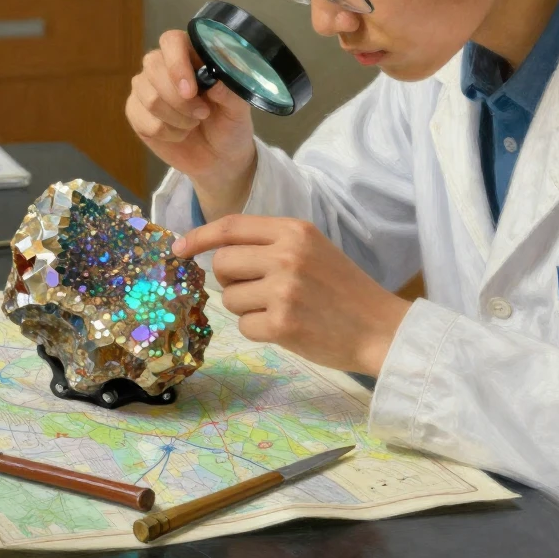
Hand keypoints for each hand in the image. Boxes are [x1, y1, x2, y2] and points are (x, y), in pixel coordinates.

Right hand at [125, 31, 256, 211]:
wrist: (218, 158)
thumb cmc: (230, 125)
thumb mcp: (239, 110)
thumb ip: (231, 93)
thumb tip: (216, 82)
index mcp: (191, 55)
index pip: (172, 41)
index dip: (177, 63)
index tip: (190, 91)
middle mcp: (164, 66)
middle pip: (153, 66)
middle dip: (178, 99)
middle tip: (202, 114)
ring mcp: (146, 87)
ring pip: (148, 96)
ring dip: (176, 118)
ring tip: (194, 123)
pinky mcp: (136, 111)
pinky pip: (141, 118)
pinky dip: (166, 132)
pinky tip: (179, 134)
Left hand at [171, 215, 411, 376]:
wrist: (380, 327)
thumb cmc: (343, 288)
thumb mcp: (311, 249)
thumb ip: (269, 244)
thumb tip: (214, 252)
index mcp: (294, 230)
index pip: (231, 226)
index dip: (199, 236)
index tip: (178, 248)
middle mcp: (287, 255)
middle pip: (222, 263)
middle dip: (229, 280)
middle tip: (257, 290)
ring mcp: (284, 290)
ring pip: (229, 298)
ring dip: (245, 308)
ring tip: (280, 308)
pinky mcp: (283, 324)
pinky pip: (244, 326)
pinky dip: (258, 330)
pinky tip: (286, 327)